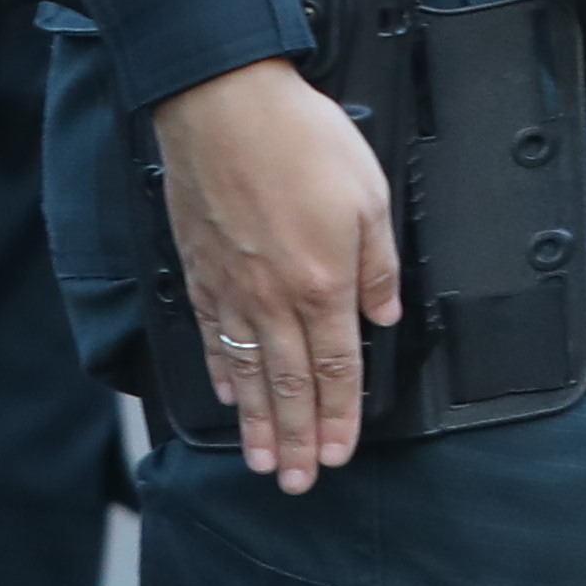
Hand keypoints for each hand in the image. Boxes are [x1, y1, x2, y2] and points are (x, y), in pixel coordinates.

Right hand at [146, 57, 401, 493]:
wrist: (224, 103)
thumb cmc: (299, 139)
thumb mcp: (368, 194)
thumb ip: (378, 263)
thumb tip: (384, 312)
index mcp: (323, 282)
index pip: (337, 367)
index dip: (341, 416)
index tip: (340, 452)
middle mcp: (274, 297)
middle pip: (289, 385)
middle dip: (298, 440)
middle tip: (299, 482)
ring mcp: (233, 287)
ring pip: (248, 372)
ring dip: (257, 424)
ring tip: (263, 461)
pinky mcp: (202, 269)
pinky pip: (213, 336)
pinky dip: (220, 372)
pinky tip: (226, 395)